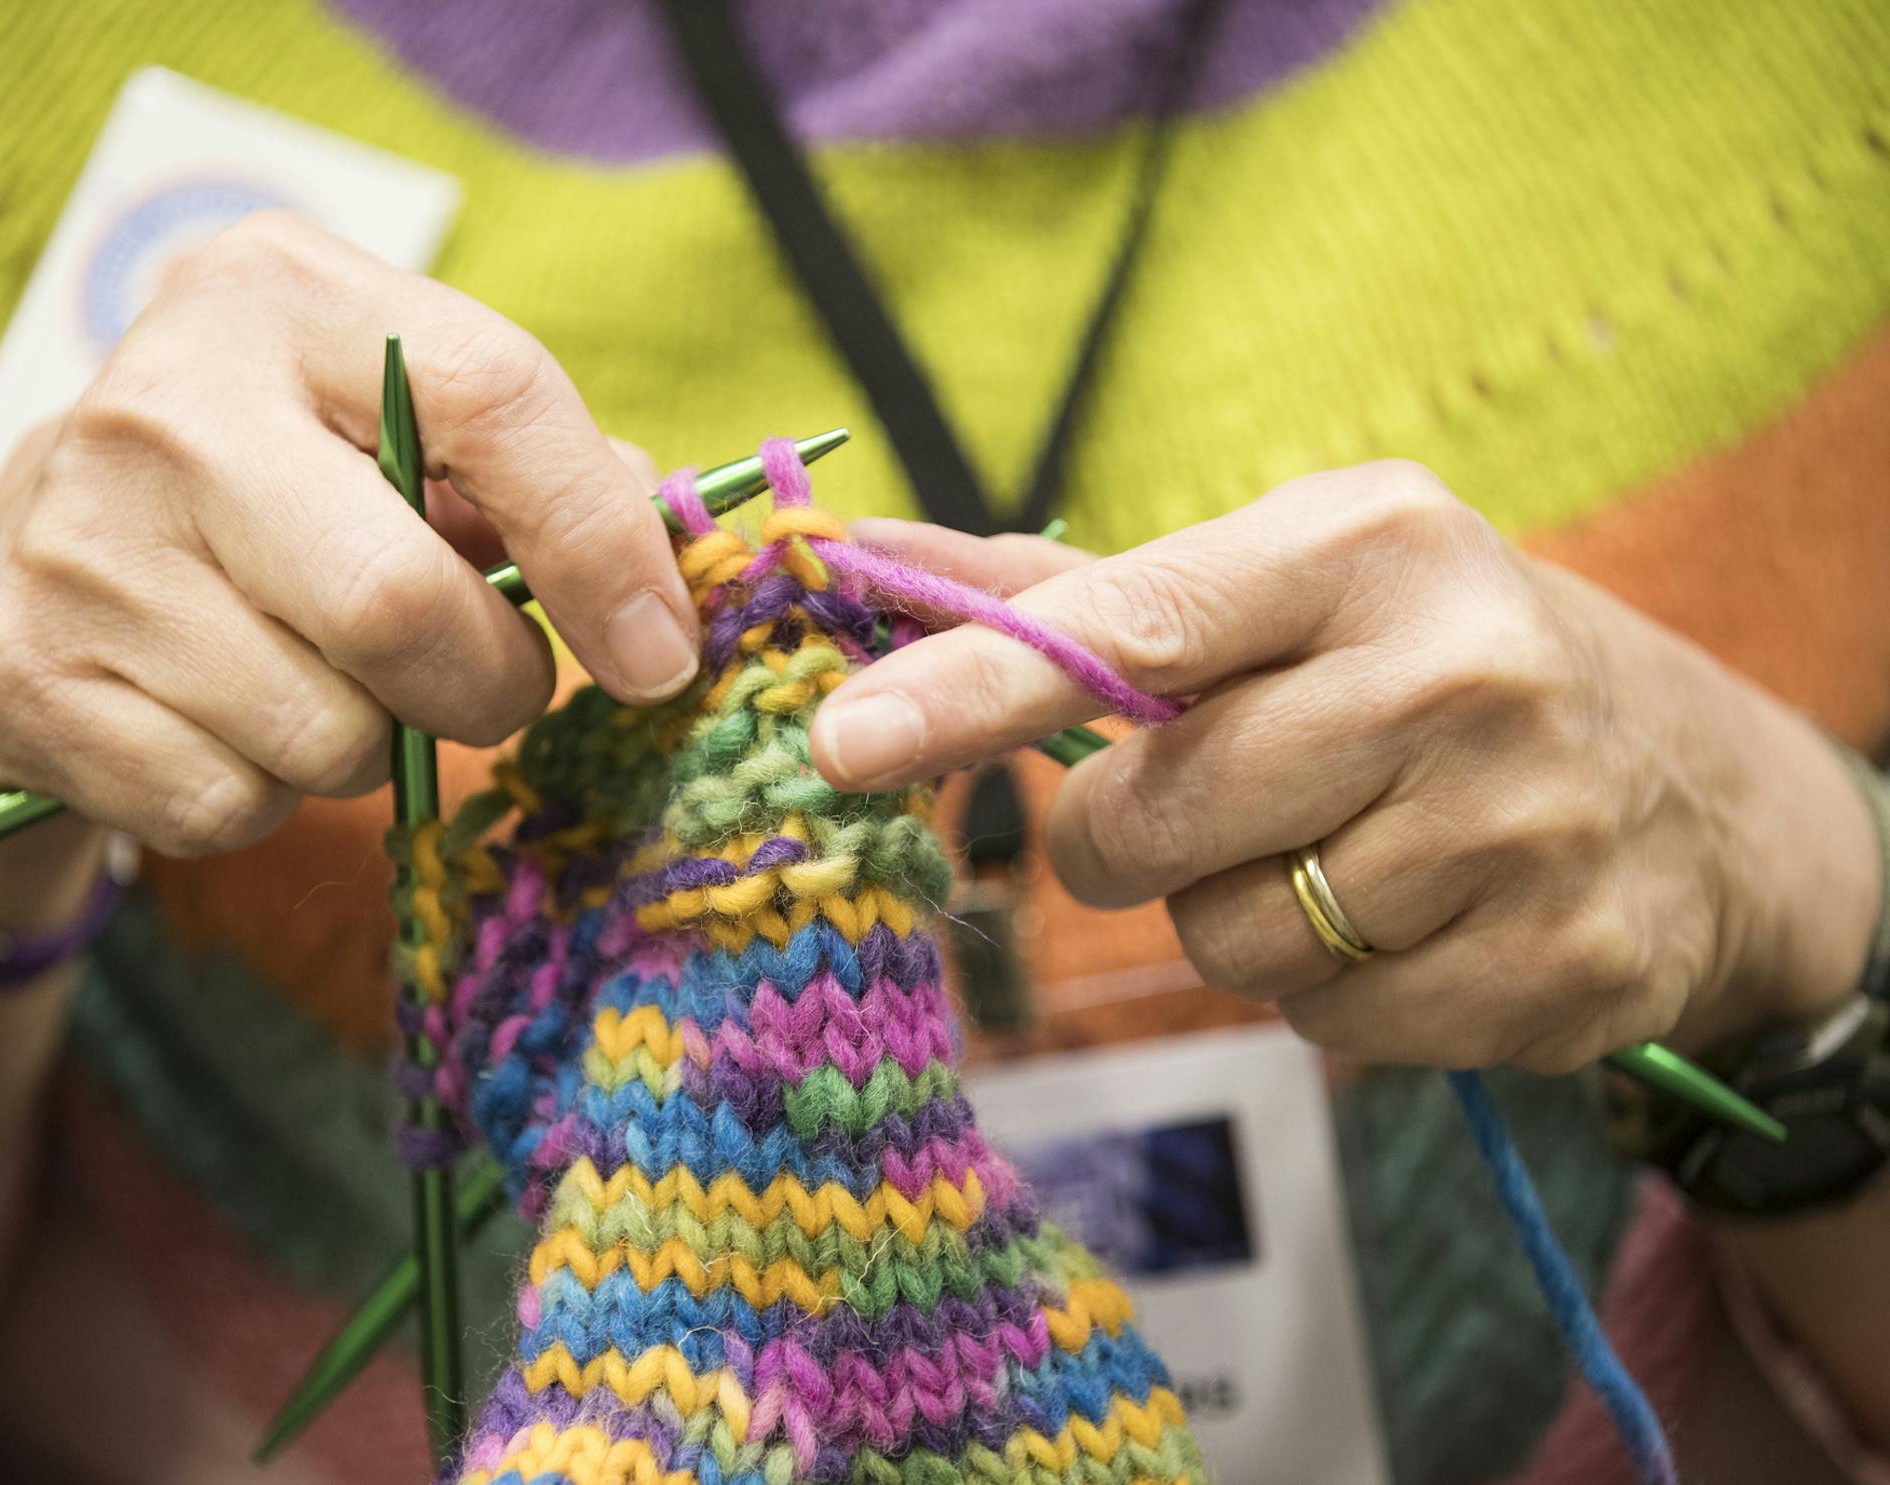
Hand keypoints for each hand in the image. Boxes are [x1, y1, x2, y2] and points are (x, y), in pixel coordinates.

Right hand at [0, 212, 696, 859]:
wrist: (52, 537)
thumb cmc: (293, 479)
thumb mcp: (406, 422)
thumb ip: (545, 474)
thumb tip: (660, 593)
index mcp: (284, 295)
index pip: (496, 398)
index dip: (603, 545)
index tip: (659, 656)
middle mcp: (160, 401)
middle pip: (398, 606)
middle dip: (489, 686)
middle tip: (488, 688)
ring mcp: (71, 541)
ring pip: (321, 735)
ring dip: (368, 749)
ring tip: (321, 679)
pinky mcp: (12, 674)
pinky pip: (225, 805)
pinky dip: (262, 797)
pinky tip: (225, 721)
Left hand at [811, 463, 1879, 1069]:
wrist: (1688, 786)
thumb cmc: (1423, 662)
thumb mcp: (1285, 581)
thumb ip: (1074, 593)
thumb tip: (870, 554)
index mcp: (1367, 545)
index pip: (1129, 627)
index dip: (972, 690)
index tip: (844, 739)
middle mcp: (1457, 673)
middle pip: (1149, 825)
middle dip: (1136, 840)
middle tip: (1218, 801)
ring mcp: (1522, 830)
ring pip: (1228, 943)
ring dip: (1242, 917)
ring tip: (1343, 850)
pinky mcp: (1558, 969)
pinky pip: (1327, 1030)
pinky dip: (1334, 991)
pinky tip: (1415, 921)